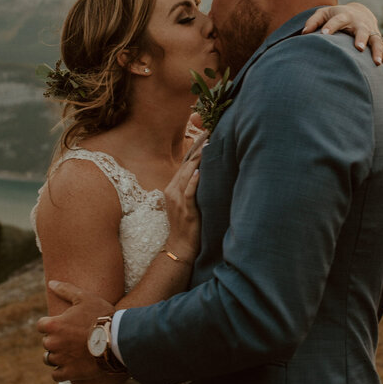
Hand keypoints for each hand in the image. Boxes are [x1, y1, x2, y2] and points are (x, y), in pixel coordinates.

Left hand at [37, 281, 116, 382]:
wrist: (117, 339)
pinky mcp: (69, 372)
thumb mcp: (85, 297)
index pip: (41, 325)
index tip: (64, 325)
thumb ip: (65, 290)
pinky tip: (72, 365)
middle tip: (73, 338)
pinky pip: (56, 375)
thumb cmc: (101, 316)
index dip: (52, 324)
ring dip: (58, 356)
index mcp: (53, 324)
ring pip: (50, 359)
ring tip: (73, 352)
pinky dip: (62, 371)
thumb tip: (51, 283)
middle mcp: (53, 343)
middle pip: (47, 342)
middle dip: (57, 340)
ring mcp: (61, 359)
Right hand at [163, 143, 202, 261]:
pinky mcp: (186, 211)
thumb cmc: (186, 223)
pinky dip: (193, 182)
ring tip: (208, 148)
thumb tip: (203, 171)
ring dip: (197, 162)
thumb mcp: (184, 201)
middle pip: (185, 167)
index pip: (183, 164)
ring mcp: (177, 201)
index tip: (205, 138)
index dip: (194, 151)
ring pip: (186, 176)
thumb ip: (189, 187)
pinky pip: (188, 193)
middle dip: (198, 152)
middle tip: (210, 138)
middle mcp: (172, 192)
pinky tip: (200, 172)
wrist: (180, 245)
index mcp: (171, 188)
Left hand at [302, 3, 382, 77]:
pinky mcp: (378, 43)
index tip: (323, 35)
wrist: (360, 12)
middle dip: (360, 38)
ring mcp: (371, 33)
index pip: (337, 20)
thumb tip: (303, 33)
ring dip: (377, 52)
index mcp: (345, 16)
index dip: (330, 27)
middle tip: (358, 47)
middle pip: (362, 30)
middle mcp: (360, 24)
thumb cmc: (336, 15)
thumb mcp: (323, 13)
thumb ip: (313, 21)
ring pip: (377, 42)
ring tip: (376, 63)